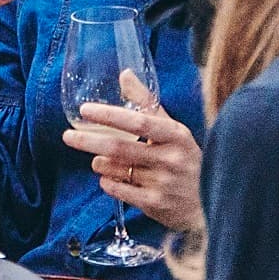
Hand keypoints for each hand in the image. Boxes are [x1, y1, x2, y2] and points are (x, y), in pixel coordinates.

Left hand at [63, 69, 203, 228]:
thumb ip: (147, 104)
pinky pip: (119, 190)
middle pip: (120, 148)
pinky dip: (107, 181)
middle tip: (68, 136)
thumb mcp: (173, 130)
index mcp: (176, 135)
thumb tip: (125, 74)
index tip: (85, 110)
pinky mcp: (156, 205)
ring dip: (99, 162)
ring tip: (98, 158)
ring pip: (116, 169)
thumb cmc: (186, 159)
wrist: (210, 201)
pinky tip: (108, 177)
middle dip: (89, 140)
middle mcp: (170, 159)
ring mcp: (163, 183)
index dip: (110, 115)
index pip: (139, 122)